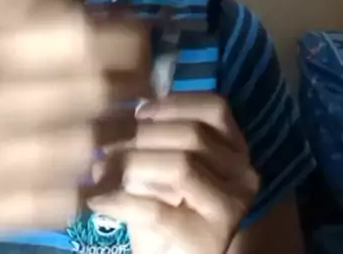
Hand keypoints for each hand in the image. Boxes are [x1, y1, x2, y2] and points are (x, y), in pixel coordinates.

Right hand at [0, 6, 150, 248]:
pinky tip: (94, 172)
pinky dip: (91, 184)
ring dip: (117, 135)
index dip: (125, 37)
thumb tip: (114, 17)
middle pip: (93, 88)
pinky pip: (70, 196)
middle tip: (146, 86)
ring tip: (121, 127)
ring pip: (89, 144)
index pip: (76, 36)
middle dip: (133, 85)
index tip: (145, 41)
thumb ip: (35, 35)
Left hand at [88, 94, 259, 253]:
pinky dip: (122, 202)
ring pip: (181, 165)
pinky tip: (99, 200)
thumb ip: (154, 134)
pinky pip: (159, 211)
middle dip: (143, 134)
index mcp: (235, 147)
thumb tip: (118, 115)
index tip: (139, 110)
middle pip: (193, 134)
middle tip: (107, 143)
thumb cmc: (167, 204)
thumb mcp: (165, 161)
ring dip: (133, 163)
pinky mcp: (209, 239)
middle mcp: (243, 173)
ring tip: (101, 169)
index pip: (215, 107)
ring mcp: (231, 207)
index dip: (175, 103)